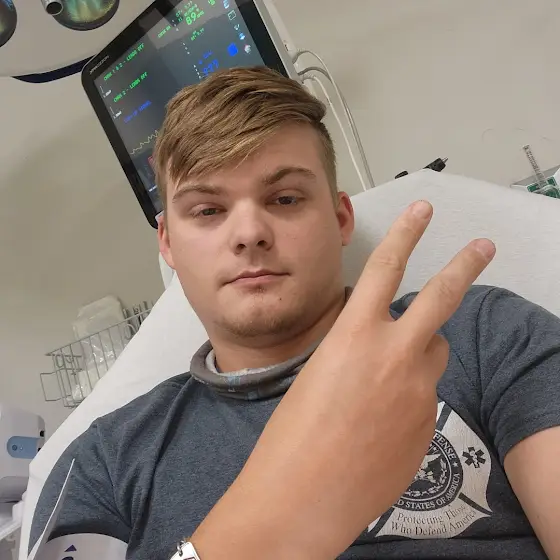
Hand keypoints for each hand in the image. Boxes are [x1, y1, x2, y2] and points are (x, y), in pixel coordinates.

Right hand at [192, 201, 495, 559]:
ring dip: (421, 352)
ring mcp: (419, 391)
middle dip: (464, 265)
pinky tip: (381, 427)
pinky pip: (427, 397)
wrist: (300, 497)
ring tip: (389, 379)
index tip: (423, 209)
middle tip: (483, 246)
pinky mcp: (430, 425)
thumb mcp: (318, 374)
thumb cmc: (291, 435)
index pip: (385, 267)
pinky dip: (411, 399)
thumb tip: (379, 355)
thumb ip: (356, 355)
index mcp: (354, 335)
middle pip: (442, 296)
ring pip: (434, 353)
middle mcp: (395, 355)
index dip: (406, 233)